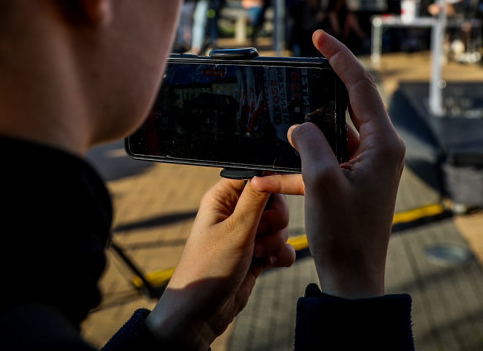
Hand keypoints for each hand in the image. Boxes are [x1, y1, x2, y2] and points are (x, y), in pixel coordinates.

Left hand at [146, 180, 294, 349]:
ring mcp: (246, 235)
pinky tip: (270, 265)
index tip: (272, 202)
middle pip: (273, 201)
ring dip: (275, 240)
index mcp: (222, 199)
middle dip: (275, 220)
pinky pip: (280, 247)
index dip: (268, 185)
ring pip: (279, 225)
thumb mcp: (235, 230)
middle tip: (260, 233)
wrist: (202, 314)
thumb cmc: (208, 269)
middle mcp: (235, 213)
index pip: (254, 176)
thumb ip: (255, 200)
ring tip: (258, 254)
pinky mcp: (256, 255)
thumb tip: (266, 169)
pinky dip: (280, 255)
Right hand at [253, 30, 405, 298]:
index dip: (339, 58)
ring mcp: (367, 167)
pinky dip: (298, 165)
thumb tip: (299, 124)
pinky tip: (266, 175)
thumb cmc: (345, 235)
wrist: (353, 281)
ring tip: (275, 122)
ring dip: (302, 134)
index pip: (362, 86)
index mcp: (383, 144)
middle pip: (349, 104)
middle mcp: (380, 150)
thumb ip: (309, 143)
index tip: (319, 36)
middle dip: (319, 88)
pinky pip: (324, 162)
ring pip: (331, 134)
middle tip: (298, 67)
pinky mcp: (352, 183)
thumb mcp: (321, 183)